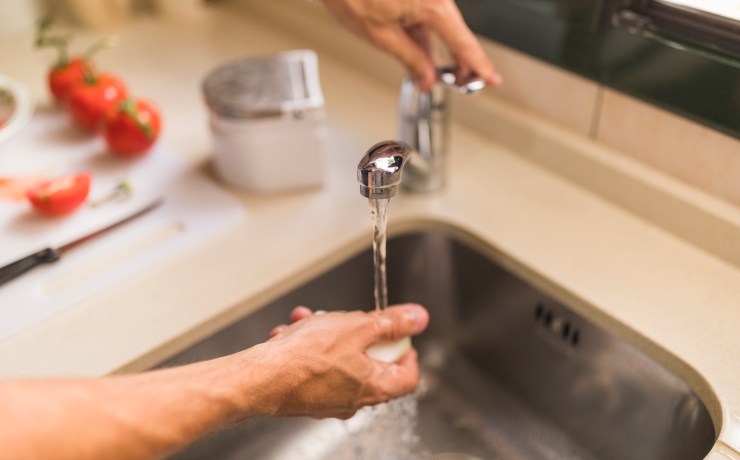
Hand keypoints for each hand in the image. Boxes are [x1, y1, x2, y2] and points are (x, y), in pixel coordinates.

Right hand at [251, 304, 427, 419]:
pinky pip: (314, 366)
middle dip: (355, 331)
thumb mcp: (358, 327)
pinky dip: (305, 346)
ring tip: (308, 319)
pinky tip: (291, 333)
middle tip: (346, 318)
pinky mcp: (305, 395)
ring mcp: (328, 399)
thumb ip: (391, 322)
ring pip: (337, 359)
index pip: (408, 376)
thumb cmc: (305, 358)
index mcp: (375, 387)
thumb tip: (418, 318)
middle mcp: (354, 399)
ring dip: (324, 333)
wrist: (260, 378)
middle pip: (371, 362)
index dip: (407, 350)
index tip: (399, 334)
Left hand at [320, 0, 500, 90]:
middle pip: (456, 35)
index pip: (463, 43)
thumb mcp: (382, 37)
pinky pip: (429, 17)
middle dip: (457, 63)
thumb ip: (410, 59)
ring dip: (437, 51)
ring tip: (430, 74)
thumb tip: (425, 78)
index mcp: (432, 5)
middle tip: (459, 85)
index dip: (479, 65)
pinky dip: (426, 37)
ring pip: (442, 28)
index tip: (491, 79)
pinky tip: (421, 55)